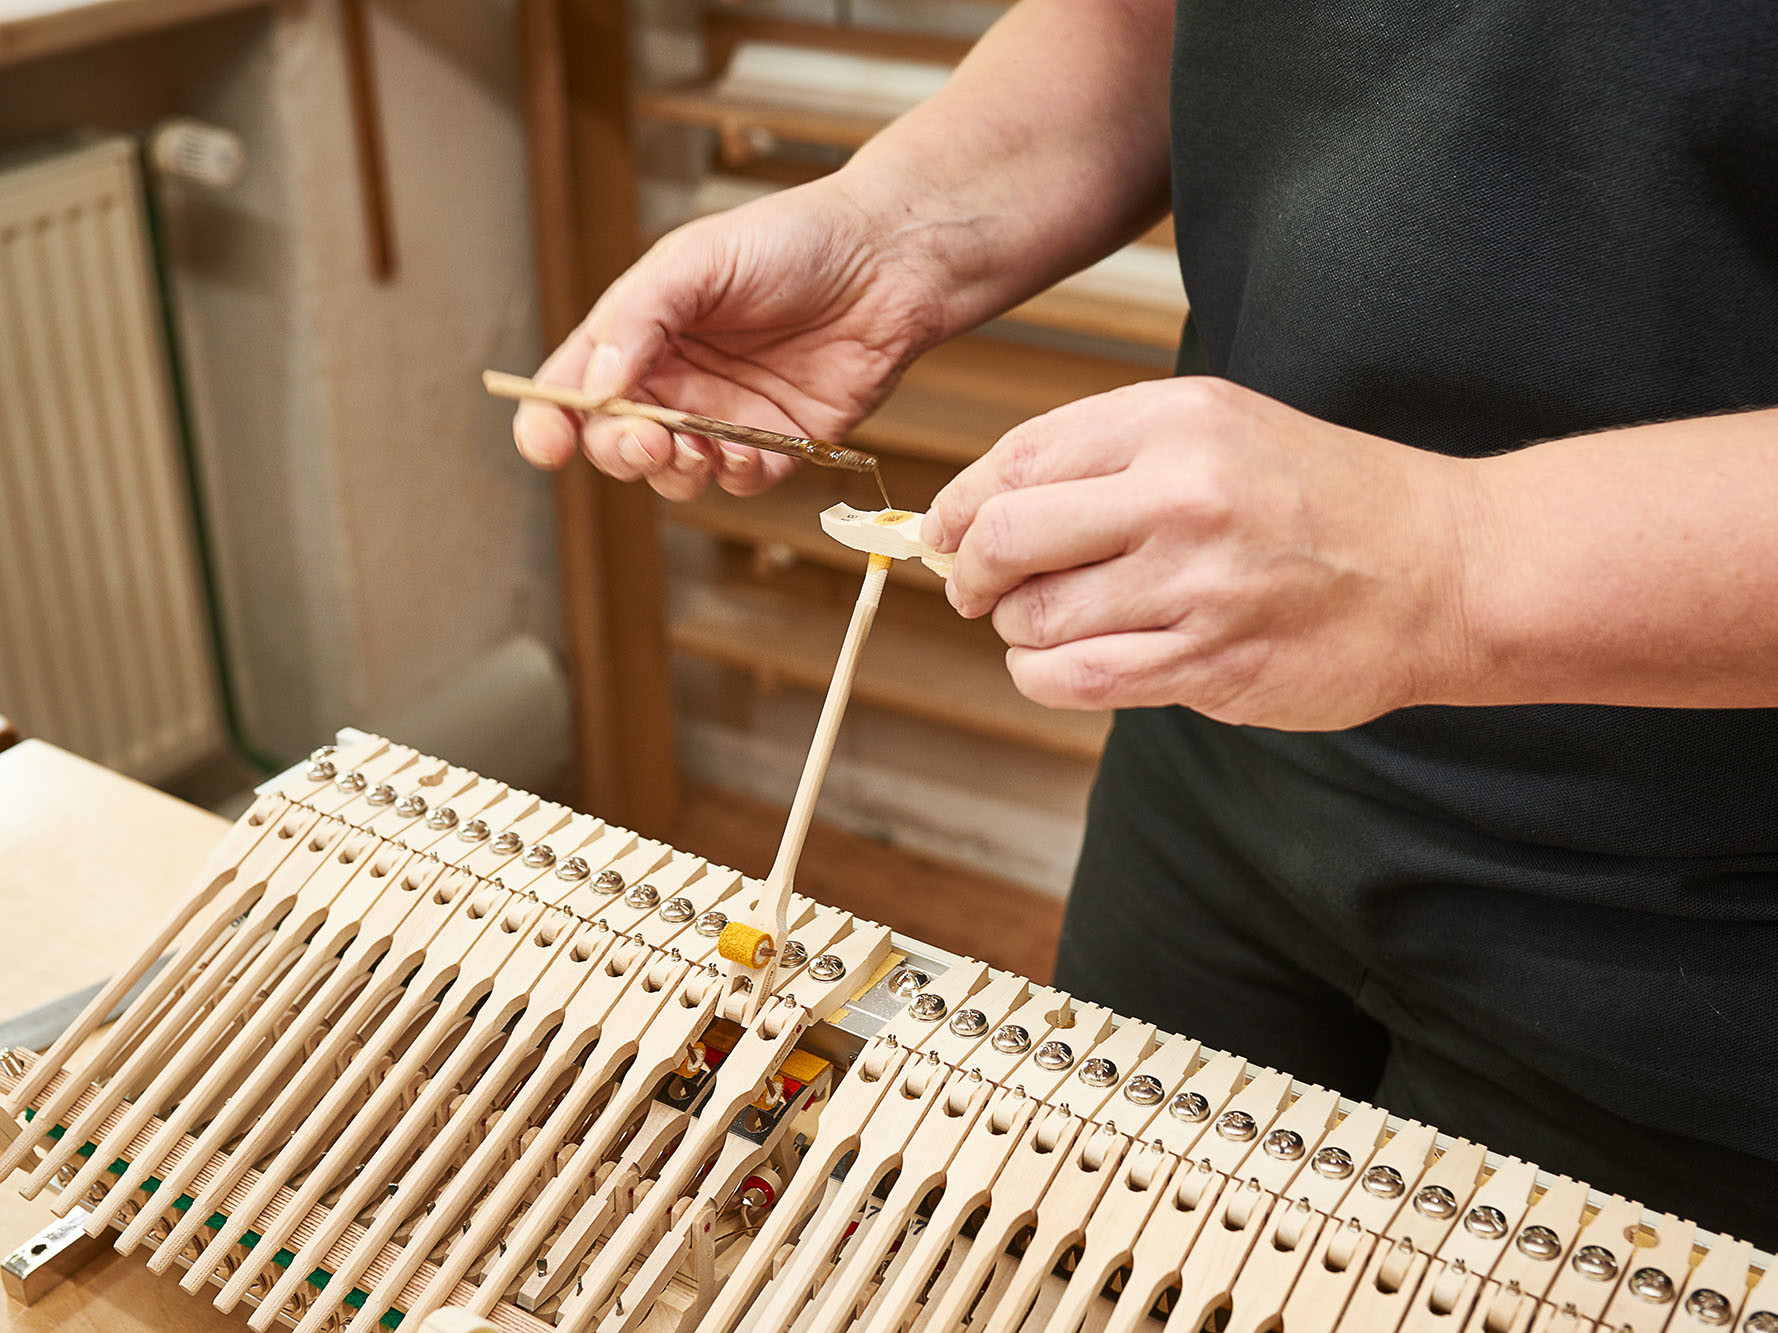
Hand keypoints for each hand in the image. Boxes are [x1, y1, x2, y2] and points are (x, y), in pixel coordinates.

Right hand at [512, 178, 950, 499]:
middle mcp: (675, 382)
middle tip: (646, 438)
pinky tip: (745, 452)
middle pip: (615, 443)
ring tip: (696, 446)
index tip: (546, 444)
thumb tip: (594, 389)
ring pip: (674, 475)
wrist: (888, 259)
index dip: (549, 423)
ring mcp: (724, 417)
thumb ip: (638, 317)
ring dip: (675, 471)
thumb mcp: (698, 259)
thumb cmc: (791, 240)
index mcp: (639, 334)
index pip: (572, 390)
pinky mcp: (779, 444)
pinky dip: (734, 476)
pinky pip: (740, 482)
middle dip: (620, 451)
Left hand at [923, 377, 1484, 728]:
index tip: (946, 534)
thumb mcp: (1219, 428)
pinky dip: (1046, 677)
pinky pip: (1077, 679)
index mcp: (1176, 421)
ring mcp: (1198, 584)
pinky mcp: (1211, 662)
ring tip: (1052, 624)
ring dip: (1019, 631)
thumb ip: (1106, 455)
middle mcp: (1182, 495)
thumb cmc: (1320, 497)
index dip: (958, 505)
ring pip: (1035, 619)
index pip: (1017, 459)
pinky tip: (1065, 664)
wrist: (1444, 567)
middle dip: (968, 573)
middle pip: (1005, 537)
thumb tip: (981, 504)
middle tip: (976, 590)